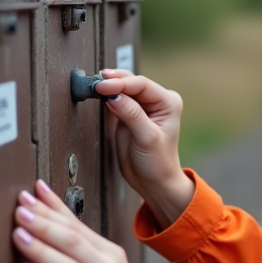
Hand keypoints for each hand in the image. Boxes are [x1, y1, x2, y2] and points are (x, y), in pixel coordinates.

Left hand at [13, 180, 151, 262]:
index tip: (31, 191)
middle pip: (73, 241)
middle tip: (20, 208)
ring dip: (42, 249)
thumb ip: (81, 248)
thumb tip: (52, 219)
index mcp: (110, 254)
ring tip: (19, 234)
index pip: (77, 225)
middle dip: (44, 223)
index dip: (53, 207)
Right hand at [93, 69, 194, 228]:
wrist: (153, 181)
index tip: (103, 86)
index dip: (121, 83)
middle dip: (113, 81)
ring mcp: (142, 106)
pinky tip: (97, 93)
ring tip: (93, 85)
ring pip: (122, 89)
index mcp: (168, 102)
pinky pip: (115, 100)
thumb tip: (113, 95)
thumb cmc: (158, 163)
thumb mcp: (147, 138)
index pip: (141, 85)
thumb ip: (131, 115)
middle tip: (95, 83)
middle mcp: (157, 101)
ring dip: (108, 86)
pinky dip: (105, 96)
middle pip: (131, 83)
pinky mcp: (128, 114)